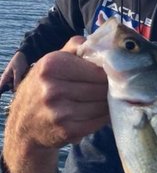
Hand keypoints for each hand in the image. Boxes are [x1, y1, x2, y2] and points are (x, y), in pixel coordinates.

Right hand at [2, 36, 108, 172]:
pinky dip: (105, 116)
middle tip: (117, 89)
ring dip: (110, 103)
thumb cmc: (42, 88)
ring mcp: (60, 111)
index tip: (115, 75)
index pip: (97, 68)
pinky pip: (99, 121)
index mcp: (51, 65)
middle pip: (101, 87)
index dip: (110, 72)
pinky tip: (103, 112)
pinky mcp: (68, 131)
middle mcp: (53, 88)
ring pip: (102, 104)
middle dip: (112, 88)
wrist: (24, 125)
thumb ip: (75, 47)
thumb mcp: (51, 62)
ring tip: (109, 100)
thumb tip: (102, 41)